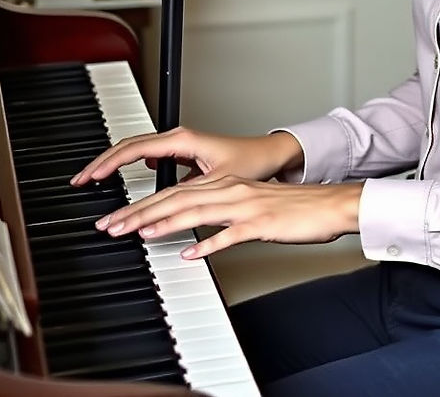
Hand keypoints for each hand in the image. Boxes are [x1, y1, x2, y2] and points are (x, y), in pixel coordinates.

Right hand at [70, 127, 302, 186]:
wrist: (269, 155)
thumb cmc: (249, 163)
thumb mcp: (216, 183)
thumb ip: (187, 193)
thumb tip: (158, 205)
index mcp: (181, 140)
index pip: (133, 148)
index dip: (107, 164)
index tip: (88, 178)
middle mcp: (178, 138)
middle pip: (128, 146)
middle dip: (102, 164)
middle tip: (80, 182)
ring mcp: (179, 143)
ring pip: (137, 150)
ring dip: (114, 164)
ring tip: (96, 180)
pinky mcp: (183, 152)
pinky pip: (149, 154)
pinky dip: (131, 164)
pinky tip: (127, 177)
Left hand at [94, 175, 363, 258]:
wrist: (328, 204)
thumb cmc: (291, 208)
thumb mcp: (248, 205)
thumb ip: (219, 213)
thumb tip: (190, 229)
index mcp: (226, 184)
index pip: (174, 192)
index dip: (142, 204)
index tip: (118, 217)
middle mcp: (230, 190)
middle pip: (176, 198)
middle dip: (139, 212)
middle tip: (111, 225)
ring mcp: (245, 205)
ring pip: (195, 211)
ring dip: (162, 223)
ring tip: (137, 234)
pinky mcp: (261, 222)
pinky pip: (230, 234)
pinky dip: (208, 243)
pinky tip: (190, 254)